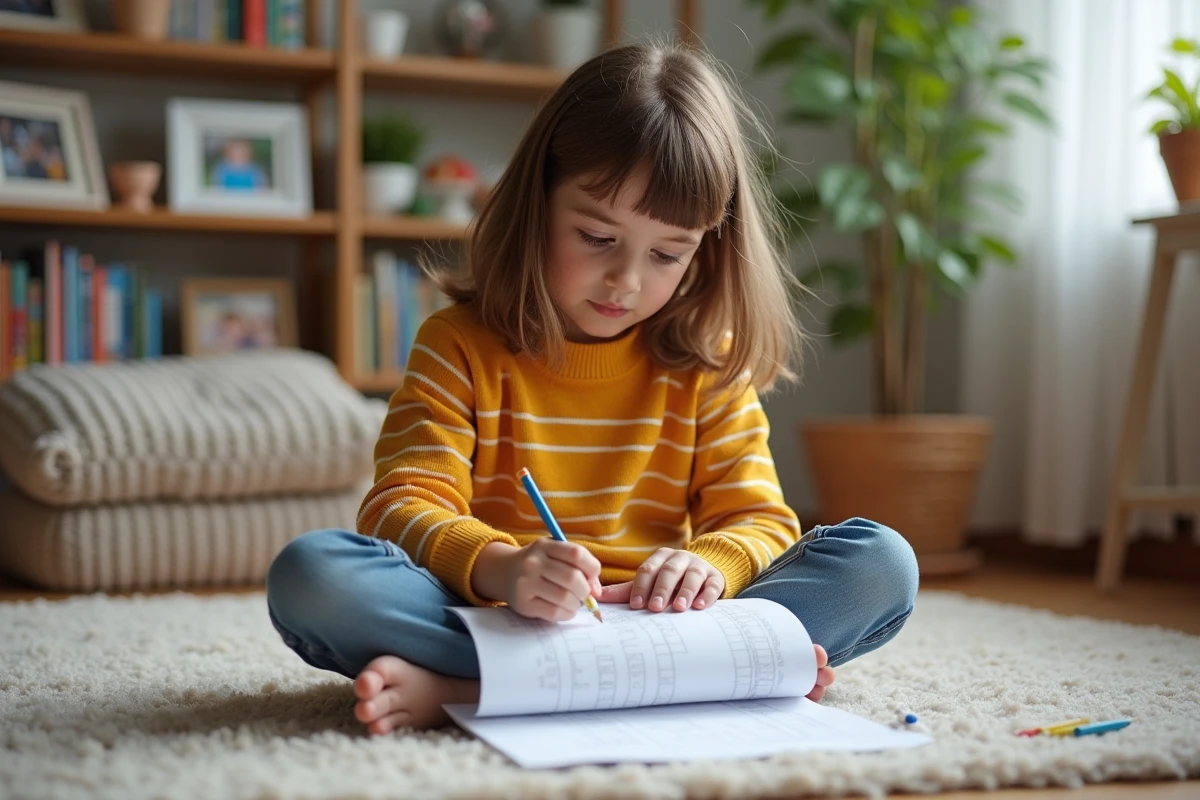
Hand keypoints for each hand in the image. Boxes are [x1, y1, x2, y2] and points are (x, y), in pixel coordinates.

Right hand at [497, 539, 601, 621]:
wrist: (505, 573)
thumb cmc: (540, 564)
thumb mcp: (555, 554)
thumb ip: (579, 566)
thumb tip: (596, 591)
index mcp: (544, 545)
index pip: (577, 554)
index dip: (592, 568)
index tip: (592, 577)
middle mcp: (533, 562)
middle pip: (572, 578)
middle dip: (585, 590)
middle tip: (584, 594)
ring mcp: (526, 583)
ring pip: (565, 597)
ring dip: (577, 603)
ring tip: (574, 602)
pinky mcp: (523, 603)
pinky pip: (554, 612)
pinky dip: (567, 613)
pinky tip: (565, 609)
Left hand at [598, 548, 724, 611]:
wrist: (705, 572)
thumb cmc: (671, 582)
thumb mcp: (649, 583)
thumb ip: (626, 590)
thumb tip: (598, 598)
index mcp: (661, 557)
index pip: (648, 569)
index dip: (641, 586)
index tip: (636, 604)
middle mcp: (680, 558)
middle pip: (669, 571)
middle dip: (661, 589)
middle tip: (655, 607)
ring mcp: (700, 566)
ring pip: (692, 576)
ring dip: (685, 591)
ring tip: (679, 608)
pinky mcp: (716, 577)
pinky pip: (713, 584)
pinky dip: (707, 595)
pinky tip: (701, 606)